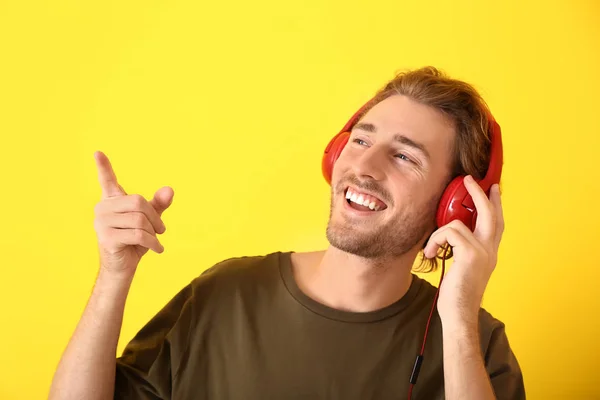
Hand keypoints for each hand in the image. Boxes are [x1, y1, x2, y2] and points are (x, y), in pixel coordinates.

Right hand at [93, 151, 173, 277]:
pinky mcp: (107, 238)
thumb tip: (169, 189)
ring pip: (139, 220)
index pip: (107, 180)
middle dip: (154, 217)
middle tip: (161, 230)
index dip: (103, 166)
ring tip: (156, 240)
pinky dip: (153, 243)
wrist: (123, 266)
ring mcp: (102, 223)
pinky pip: (138, 234)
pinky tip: (157, 249)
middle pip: (138, 202)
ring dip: (154, 232)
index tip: (97, 152)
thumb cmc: (135, 240)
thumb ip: (158, 204)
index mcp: (111, 200)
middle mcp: (103, 208)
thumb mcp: (149, 220)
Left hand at [424, 175, 503, 325]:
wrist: (459, 314)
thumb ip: (461, 250)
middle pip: (491, 213)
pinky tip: (430, 254)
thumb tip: (449, 234)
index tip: (492, 188)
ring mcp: (483, 252)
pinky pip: (449, 232)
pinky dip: (435, 240)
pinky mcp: (470, 255)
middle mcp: (490, 250)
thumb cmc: (456, 294)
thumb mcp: (461, 267)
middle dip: (480, 193)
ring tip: (431, 249)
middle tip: (469, 180)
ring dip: (438, 233)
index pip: (497, 222)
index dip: (496, 204)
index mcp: (489, 252)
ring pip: (458, 223)